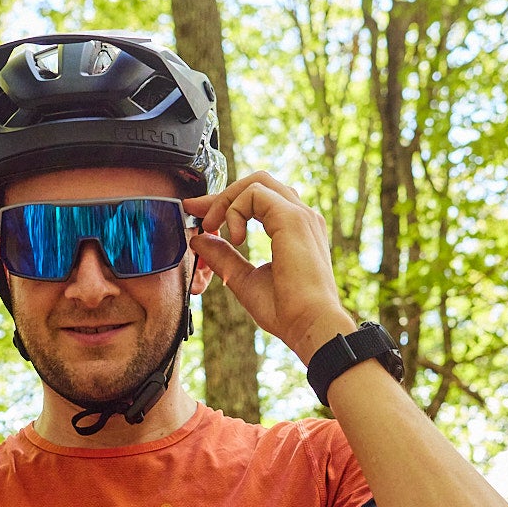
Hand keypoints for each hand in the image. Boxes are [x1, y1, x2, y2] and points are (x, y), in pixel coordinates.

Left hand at [185, 172, 354, 362]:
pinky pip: (255, 194)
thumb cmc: (286, 311)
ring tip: (212, 226)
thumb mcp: (244, 279)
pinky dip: (235, 210)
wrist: (309, 324)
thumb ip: (224, 257)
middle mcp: (300, 217)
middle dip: (223, 194)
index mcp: (294, 230)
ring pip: (256, 182)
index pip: (259, 200)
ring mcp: (299, 214)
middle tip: (198, 213)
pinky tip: (234, 238)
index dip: (226, 203)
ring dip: (227, 200)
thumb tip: (199, 240)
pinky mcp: (292, 218)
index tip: (200, 215)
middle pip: (257, 183)